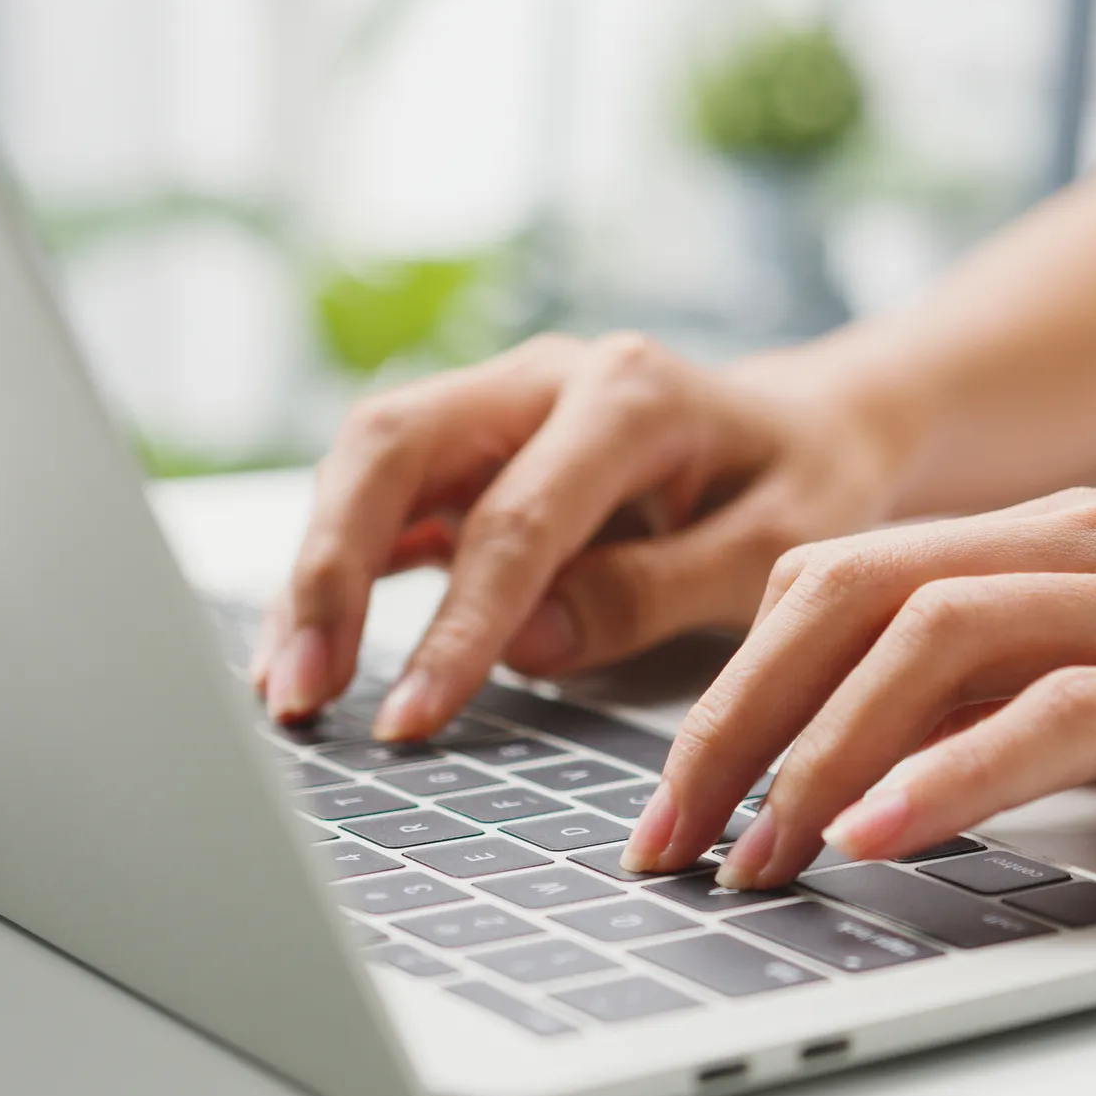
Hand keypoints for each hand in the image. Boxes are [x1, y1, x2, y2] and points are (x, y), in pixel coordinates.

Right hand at [254, 333, 912, 737]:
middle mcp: (544, 377)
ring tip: (285, 688)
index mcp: (628, 392)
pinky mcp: (471, 447)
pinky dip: (335, 572)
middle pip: (394, 448)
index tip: (411, 717)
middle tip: (302, 692)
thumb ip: (652, 592)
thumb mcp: (773, 547)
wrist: (810, 428)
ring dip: (314, 574)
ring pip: (365, 465)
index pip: (517, 518)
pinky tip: (304, 653)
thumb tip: (523, 643)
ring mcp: (497, 403)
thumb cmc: (803, 486)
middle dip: (332, 573)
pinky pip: (380, 497)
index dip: (458, 626)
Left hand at [623, 487, 1095, 888]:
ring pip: (937, 640)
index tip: (678, 792)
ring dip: (819, 754)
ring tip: (751, 856)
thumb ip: (1055, 681)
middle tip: (668, 840)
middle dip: (734, 720)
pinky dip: (958, 770)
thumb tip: (910, 769)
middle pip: (854, 596)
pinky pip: (1067, 709)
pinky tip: (884, 834)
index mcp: (1077, 535)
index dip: (736, 680)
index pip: (850, 577)